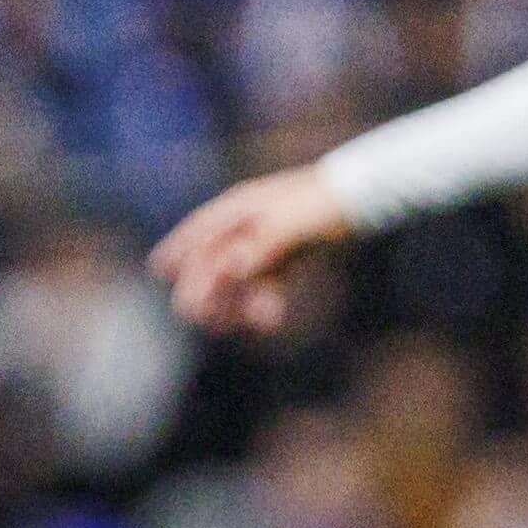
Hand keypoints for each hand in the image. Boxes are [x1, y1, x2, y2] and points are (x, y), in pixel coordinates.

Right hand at [150, 164, 353, 333]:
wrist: (369, 199)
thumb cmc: (331, 202)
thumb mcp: (296, 222)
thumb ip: (263, 243)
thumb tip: (232, 268)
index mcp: (246, 206)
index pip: (204, 229)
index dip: (179, 248)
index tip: (158, 269)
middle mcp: (252, 221)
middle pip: (218, 257)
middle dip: (207, 287)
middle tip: (197, 317)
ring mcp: (270, 238)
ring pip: (241, 275)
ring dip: (237, 302)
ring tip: (237, 328)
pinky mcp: (289, 254)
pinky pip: (266, 282)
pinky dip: (263, 301)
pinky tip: (267, 323)